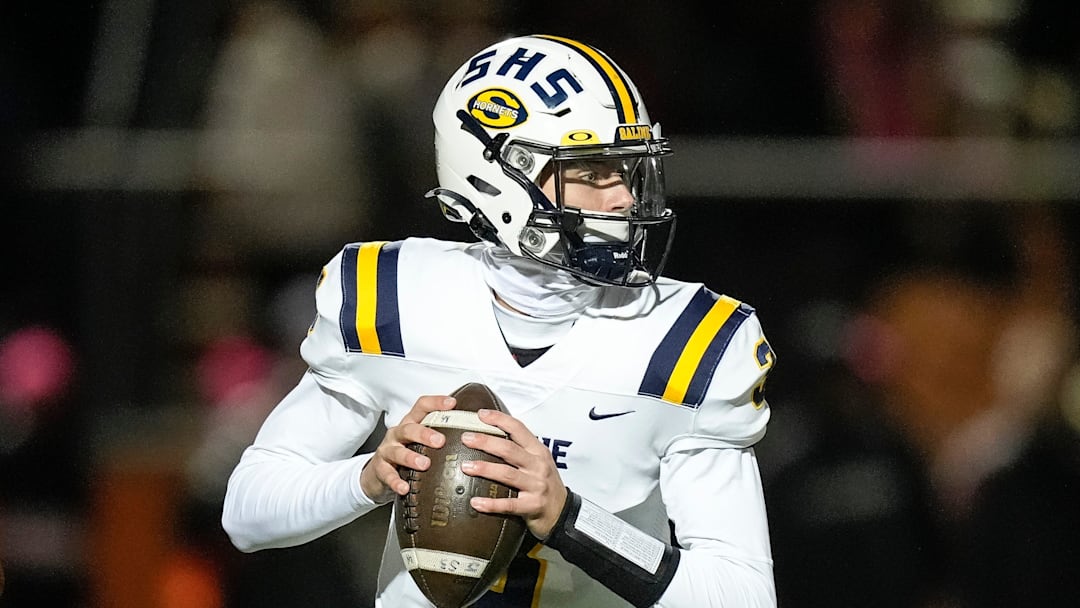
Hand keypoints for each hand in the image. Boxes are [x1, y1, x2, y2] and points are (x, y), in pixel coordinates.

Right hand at [359, 395, 455, 503]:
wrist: (377, 473)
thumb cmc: (406, 454)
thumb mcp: (420, 441)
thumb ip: (440, 435)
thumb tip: (473, 435)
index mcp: (410, 424)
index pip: (421, 407)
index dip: (436, 403)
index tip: (452, 404)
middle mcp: (397, 434)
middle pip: (409, 428)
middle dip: (424, 433)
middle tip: (440, 441)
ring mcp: (387, 451)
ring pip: (397, 451)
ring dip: (411, 457)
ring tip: (424, 464)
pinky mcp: (380, 470)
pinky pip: (387, 475)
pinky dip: (396, 482)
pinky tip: (404, 488)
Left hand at [459, 408, 567, 538]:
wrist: (563, 512)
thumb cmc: (545, 484)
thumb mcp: (538, 461)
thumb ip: (519, 449)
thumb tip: (489, 435)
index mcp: (538, 451)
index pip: (518, 429)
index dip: (499, 419)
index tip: (481, 414)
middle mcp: (538, 466)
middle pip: (509, 449)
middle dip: (486, 442)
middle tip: (466, 438)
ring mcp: (536, 486)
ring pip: (507, 474)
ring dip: (485, 469)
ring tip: (466, 466)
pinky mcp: (532, 506)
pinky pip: (509, 504)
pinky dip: (491, 504)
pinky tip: (476, 502)